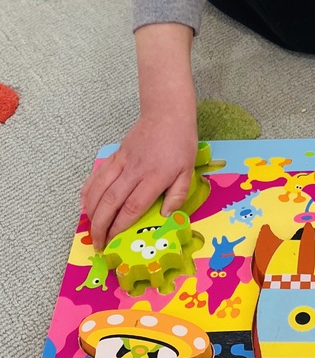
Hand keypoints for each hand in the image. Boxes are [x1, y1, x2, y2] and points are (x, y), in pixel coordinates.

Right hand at [82, 112, 198, 251]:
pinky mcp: (115, 155)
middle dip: (101, 226)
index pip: (132, 207)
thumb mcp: (188, 170)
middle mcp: (134, 171)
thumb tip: (165, 215)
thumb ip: (177, 195)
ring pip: (99, 189)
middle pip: (110, 202)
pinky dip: (88, 190)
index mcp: (154, 177)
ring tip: (90, 228)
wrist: (167, 114)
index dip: (119, 227)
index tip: (113, 242)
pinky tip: (84, 204)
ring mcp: (122, 162)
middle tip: (98, 243)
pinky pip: (97, 175)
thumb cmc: (180, 143)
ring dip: (91, 211)